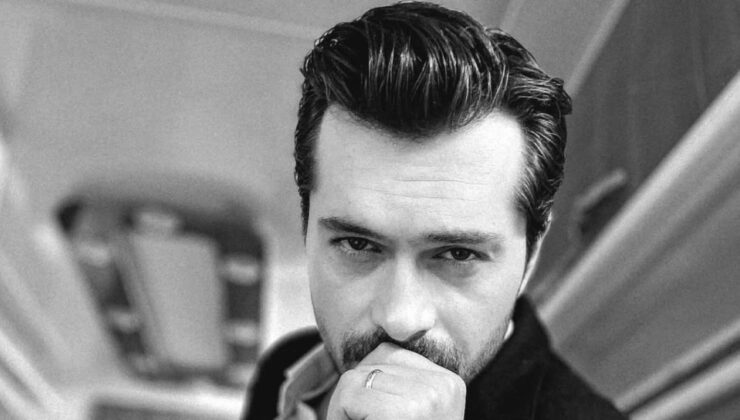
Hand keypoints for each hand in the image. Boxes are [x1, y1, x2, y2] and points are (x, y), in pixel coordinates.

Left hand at [326, 342, 465, 419]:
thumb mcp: (403, 412)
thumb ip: (388, 386)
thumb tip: (364, 347)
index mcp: (447, 382)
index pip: (387, 354)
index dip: (366, 385)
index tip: (377, 416)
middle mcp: (443, 384)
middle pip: (370, 363)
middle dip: (354, 396)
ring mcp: (428, 397)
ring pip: (353, 379)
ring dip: (345, 410)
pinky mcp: (408, 410)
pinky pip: (350, 396)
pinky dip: (342, 417)